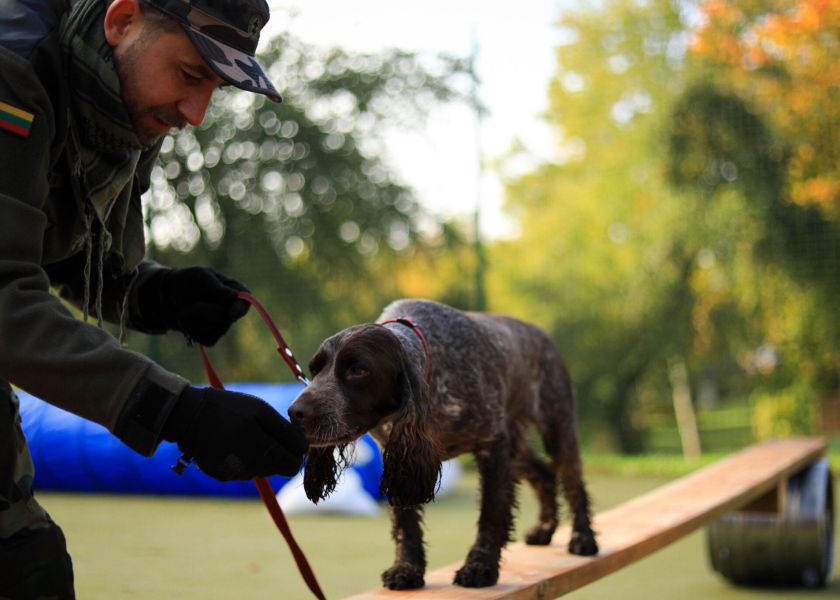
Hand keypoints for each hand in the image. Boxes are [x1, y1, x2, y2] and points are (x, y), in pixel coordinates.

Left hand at [135, 266, 249, 345]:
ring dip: (195, 321)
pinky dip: (193, 330)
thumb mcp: (200, 276)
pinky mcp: (211, 337)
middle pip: (227, 318)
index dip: (240, 309)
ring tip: (186, 310)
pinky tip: (187, 321)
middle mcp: (233, 309)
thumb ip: (216, 286)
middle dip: (205, 311)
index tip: (231, 312)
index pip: (245, 302)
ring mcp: (223, 325)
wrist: (167, 297)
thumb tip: (234, 296)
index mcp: (235, 291)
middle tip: (189, 303)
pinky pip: (207, 339)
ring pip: (216, 330)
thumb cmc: (187, 282)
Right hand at [162, 387, 308, 480]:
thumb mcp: (261, 411)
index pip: (294, 465)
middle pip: (280, 469)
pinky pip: (245, 470)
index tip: (288, 435)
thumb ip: (286, 431)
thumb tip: (303, 448)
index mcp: (262, 453)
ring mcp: (235, 475)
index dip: (296, 450)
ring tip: (247, 434)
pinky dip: (245, 458)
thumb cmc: (230, 408)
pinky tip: (233, 442)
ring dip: (264, 455)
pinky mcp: (222, 476)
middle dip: (282, 454)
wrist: (189, 416)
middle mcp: (249, 469)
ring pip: (263, 470)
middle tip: (270, 434)